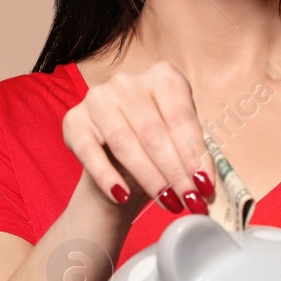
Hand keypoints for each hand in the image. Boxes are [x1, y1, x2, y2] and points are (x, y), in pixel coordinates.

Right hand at [62, 60, 213, 216]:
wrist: (117, 163)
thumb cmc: (154, 149)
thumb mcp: (177, 145)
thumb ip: (192, 157)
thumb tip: (206, 185)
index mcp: (162, 77)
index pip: (181, 117)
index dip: (194, 154)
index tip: (205, 184)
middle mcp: (127, 82)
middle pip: (154, 132)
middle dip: (175, 171)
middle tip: (188, 199)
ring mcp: (97, 98)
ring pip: (125, 143)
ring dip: (149, 177)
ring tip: (166, 202)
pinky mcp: (74, 121)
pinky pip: (91, 153)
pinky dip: (108, 177)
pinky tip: (122, 196)